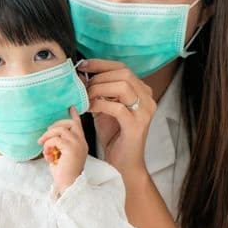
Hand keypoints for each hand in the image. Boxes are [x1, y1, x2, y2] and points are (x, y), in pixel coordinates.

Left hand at [38, 106, 88, 194]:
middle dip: (55, 125)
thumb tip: (48, 139)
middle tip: (45, 135)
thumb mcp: (61, 156)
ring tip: (43, 146)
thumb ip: (58, 145)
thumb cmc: (63, 173)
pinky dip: (47, 145)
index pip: (78, 125)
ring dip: (47, 137)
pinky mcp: (70, 148)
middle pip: (69, 123)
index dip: (74, 115)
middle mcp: (81, 142)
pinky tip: (47, 155)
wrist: (68, 185)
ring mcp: (77, 144)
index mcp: (81, 143)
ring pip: (60, 129)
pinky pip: (55, 140)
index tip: (70, 107)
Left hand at [77, 59, 155, 174]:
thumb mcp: (103, 107)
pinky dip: (100, 104)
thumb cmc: (113, 135)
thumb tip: (80, 75)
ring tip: (85, 97)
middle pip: (123, 73)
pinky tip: (89, 108)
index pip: (122, 68)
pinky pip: (117, 107)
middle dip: (98, 76)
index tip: (82, 66)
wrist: (123, 162)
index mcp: (141, 91)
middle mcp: (147, 98)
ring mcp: (145, 111)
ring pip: (122, 86)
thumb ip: (97, 92)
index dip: (101, 64)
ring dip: (99, 89)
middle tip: (82, 86)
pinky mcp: (137, 125)